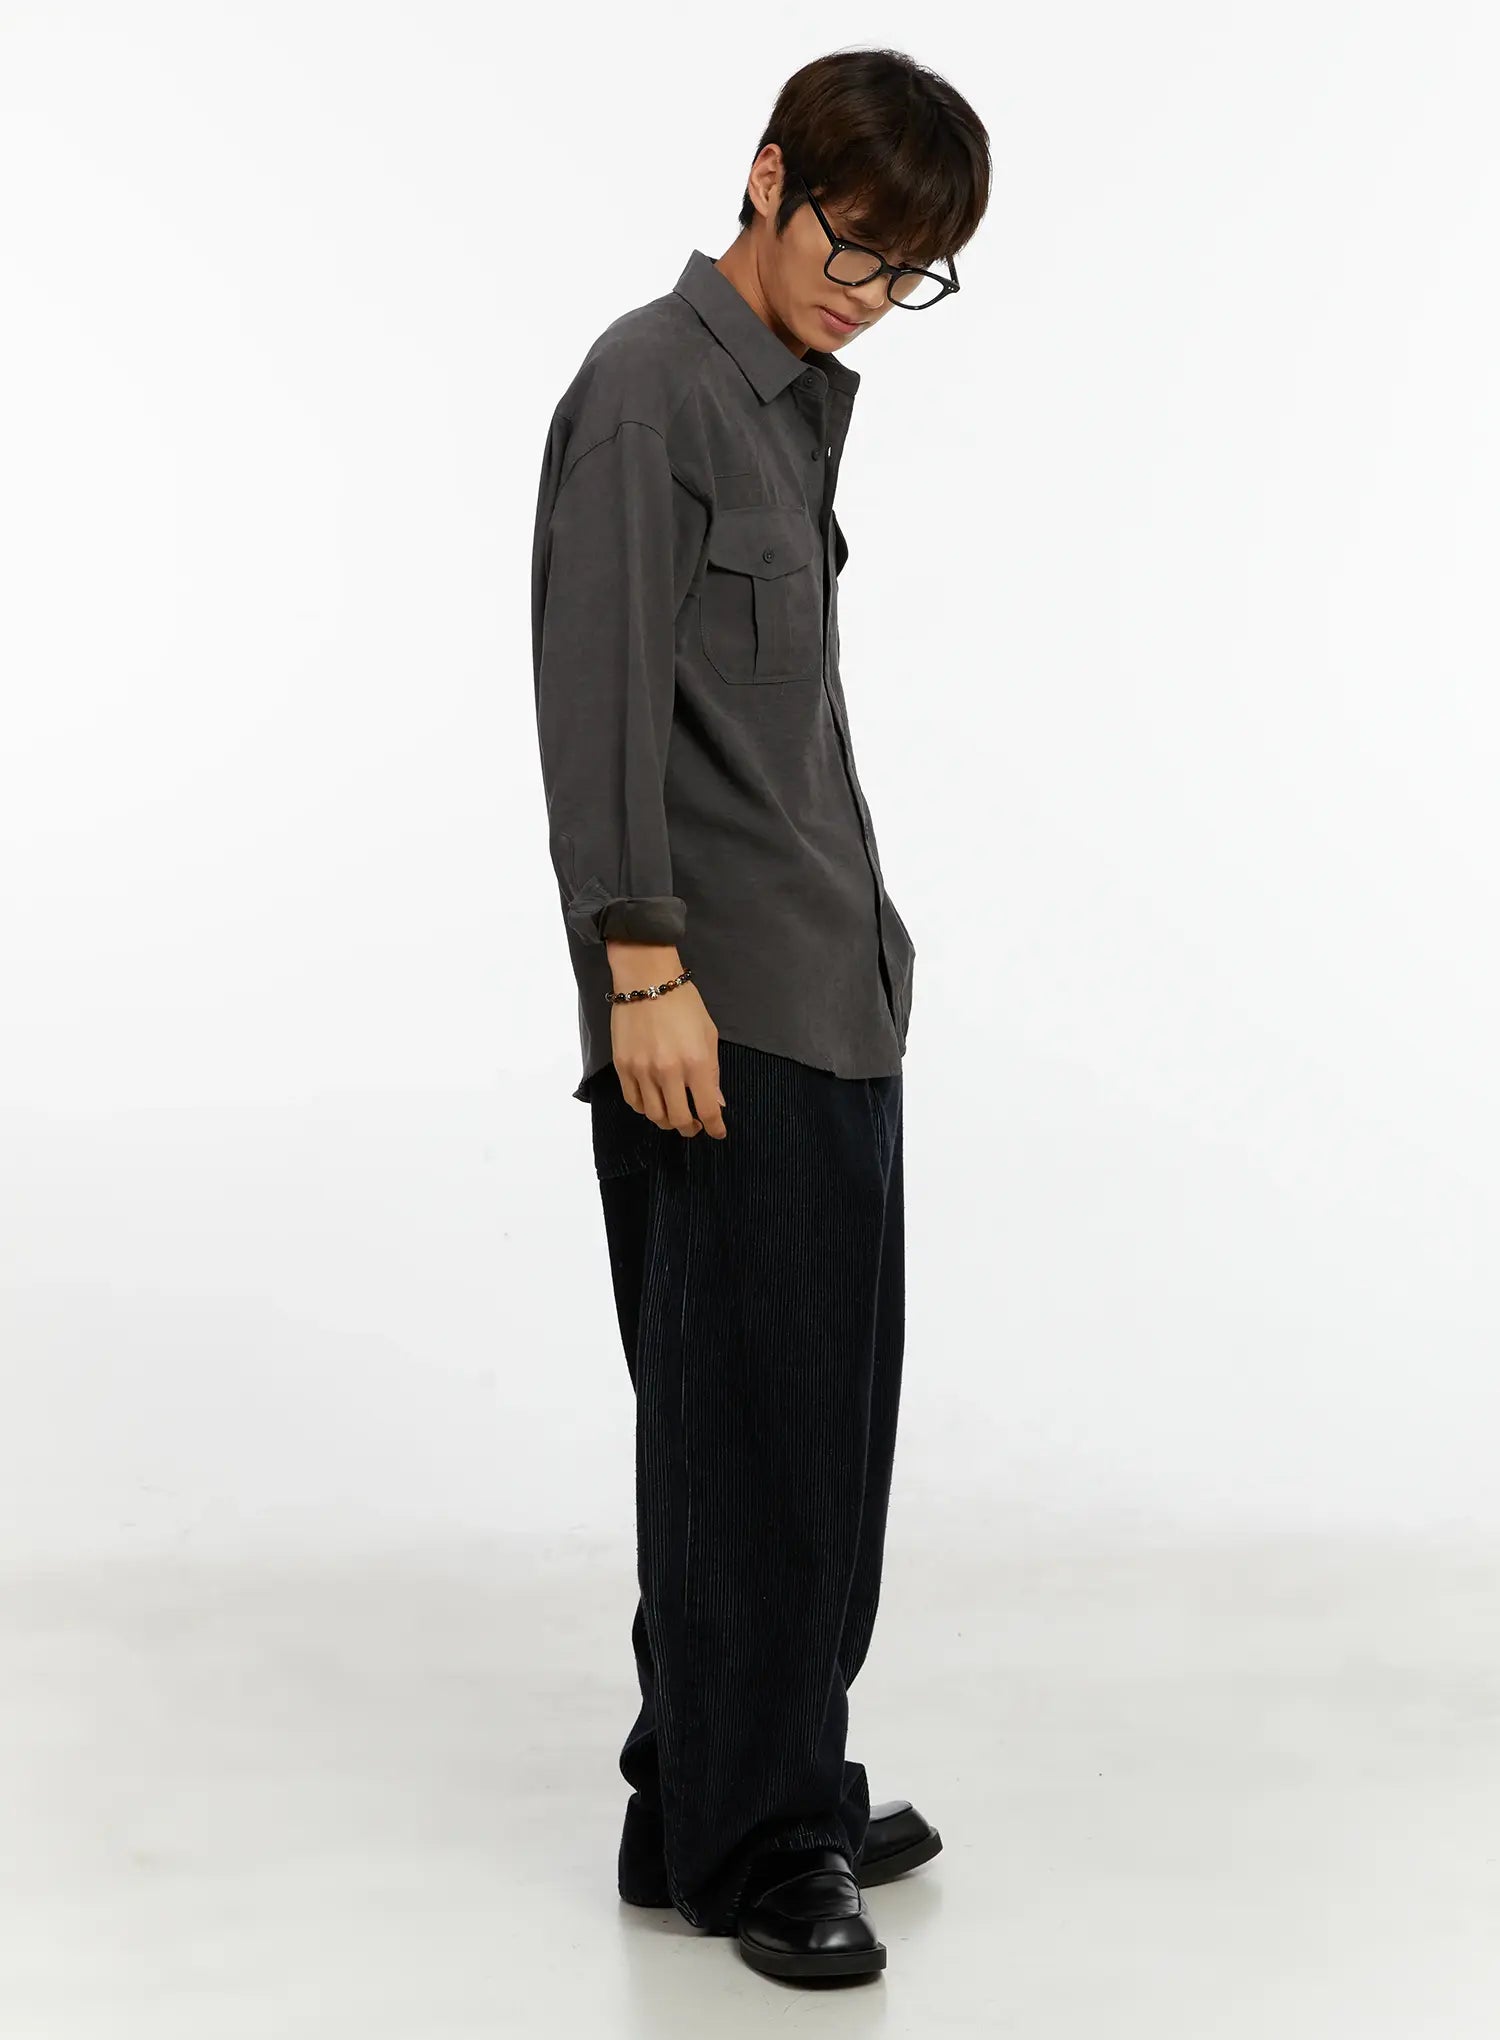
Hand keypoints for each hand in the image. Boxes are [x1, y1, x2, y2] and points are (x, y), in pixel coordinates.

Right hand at [606, 945, 726, 1138]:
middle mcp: (668, 1072)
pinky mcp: (623, 1066)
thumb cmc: (684, 1003)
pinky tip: (653, 1104)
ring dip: (667, 1121)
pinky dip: (645, 1109)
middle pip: (679, 1119)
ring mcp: (642, 1071)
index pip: (708, 1110)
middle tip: (695, 1125)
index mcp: (696, 1063)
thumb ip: (713, 1072)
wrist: (646, 980)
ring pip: (654, 1115)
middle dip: (691, 1128)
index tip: (718, 1132)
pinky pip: (633, 1101)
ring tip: (674, 1116)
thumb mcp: (709, 1034)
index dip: (715, 1127)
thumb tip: (716, 1102)